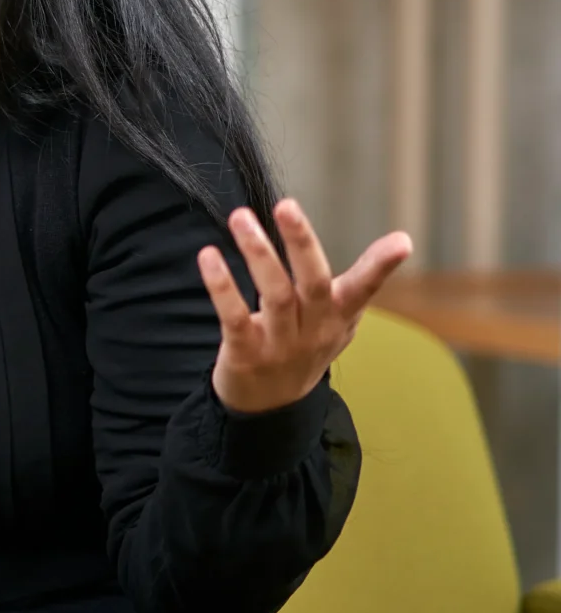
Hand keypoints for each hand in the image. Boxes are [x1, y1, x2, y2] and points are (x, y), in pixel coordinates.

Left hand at [201, 198, 412, 415]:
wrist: (271, 407)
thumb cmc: (304, 348)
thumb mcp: (339, 320)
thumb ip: (359, 284)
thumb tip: (402, 240)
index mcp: (338, 317)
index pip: (363, 289)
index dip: (381, 266)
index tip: (402, 242)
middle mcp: (314, 330)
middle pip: (313, 283)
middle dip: (301, 243)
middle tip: (287, 205)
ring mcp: (280, 344)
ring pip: (275, 295)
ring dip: (258, 254)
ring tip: (241, 218)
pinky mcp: (245, 353)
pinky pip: (234, 317)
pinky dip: (222, 286)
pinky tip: (209, 257)